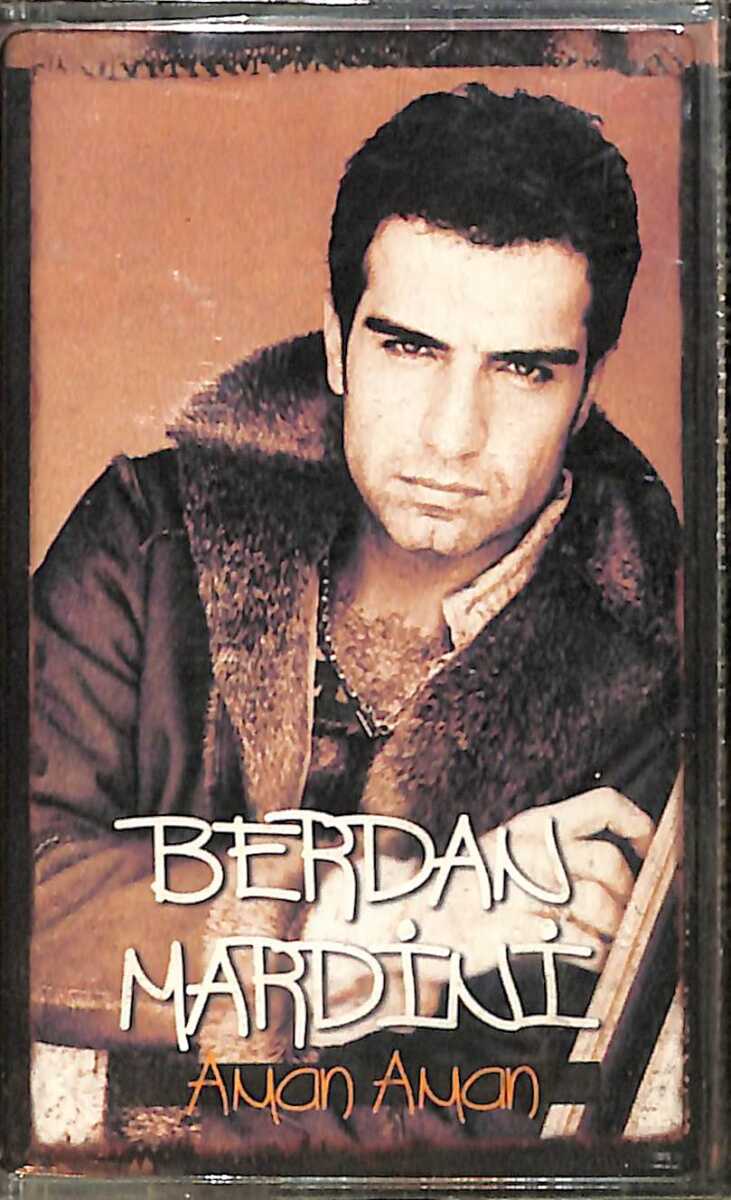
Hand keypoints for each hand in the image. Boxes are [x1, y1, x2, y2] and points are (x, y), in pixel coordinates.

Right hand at [302, 788, 653, 1042]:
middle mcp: (531, 851)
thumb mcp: (510, 850)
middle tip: (627, 914)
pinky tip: (591, 960)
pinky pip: (578, 944)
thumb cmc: (470, 889)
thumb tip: (620, 863)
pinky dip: (596, 956)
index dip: (637, 825)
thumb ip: (557, 850)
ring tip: (609, 942)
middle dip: (628, 895)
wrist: (411, 919)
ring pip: (599, 906)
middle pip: (608, 864)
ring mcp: (522, 891)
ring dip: (616, 930)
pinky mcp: (515, 932)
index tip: (650, 849)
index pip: (601, 807)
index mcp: (533, 826)